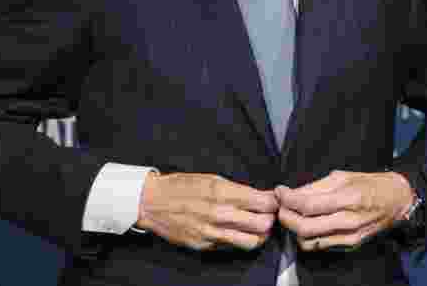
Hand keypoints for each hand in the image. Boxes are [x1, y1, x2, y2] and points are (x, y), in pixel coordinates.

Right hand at [135, 172, 277, 250]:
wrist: (152, 202)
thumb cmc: (182, 187)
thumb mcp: (212, 179)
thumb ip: (238, 190)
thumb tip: (261, 196)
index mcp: (222, 193)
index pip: (262, 202)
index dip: (274, 202)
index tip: (275, 200)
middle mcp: (219, 214)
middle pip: (262, 224)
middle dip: (271, 219)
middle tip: (270, 214)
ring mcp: (211, 232)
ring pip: (251, 241)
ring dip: (260, 235)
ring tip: (258, 227)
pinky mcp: (204, 245)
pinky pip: (231, 247)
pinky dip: (240, 240)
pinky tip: (238, 232)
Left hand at [275, 170, 414, 251]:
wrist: (398, 201)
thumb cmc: (372, 184)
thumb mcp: (345, 176)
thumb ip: (317, 186)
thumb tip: (294, 192)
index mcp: (349, 198)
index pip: (309, 205)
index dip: (288, 199)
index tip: (280, 192)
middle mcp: (349, 220)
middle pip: (305, 227)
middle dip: (286, 217)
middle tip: (281, 205)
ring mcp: (349, 236)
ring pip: (309, 241)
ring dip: (294, 229)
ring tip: (293, 215)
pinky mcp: (350, 245)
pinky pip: (320, 245)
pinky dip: (308, 236)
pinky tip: (308, 224)